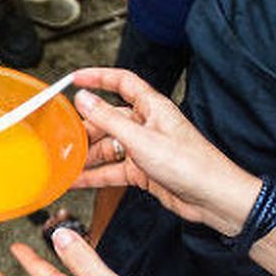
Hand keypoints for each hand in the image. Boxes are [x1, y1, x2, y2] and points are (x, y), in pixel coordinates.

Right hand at [66, 68, 259, 234]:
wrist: (212, 197)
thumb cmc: (191, 165)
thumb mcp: (142, 139)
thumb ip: (108, 119)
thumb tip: (84, 99)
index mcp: (152, 108)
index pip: (121, 82)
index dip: (98, 77)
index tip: (75, 78)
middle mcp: (147, 125)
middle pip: (109, 119)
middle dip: (86, 127)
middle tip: (63, 135)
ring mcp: (145, 148)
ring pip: (108, 147)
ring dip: (88, 155)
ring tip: (66, 161)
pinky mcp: (143, 170)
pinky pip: (113, 169)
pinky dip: (95, 175)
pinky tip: (79, 179)